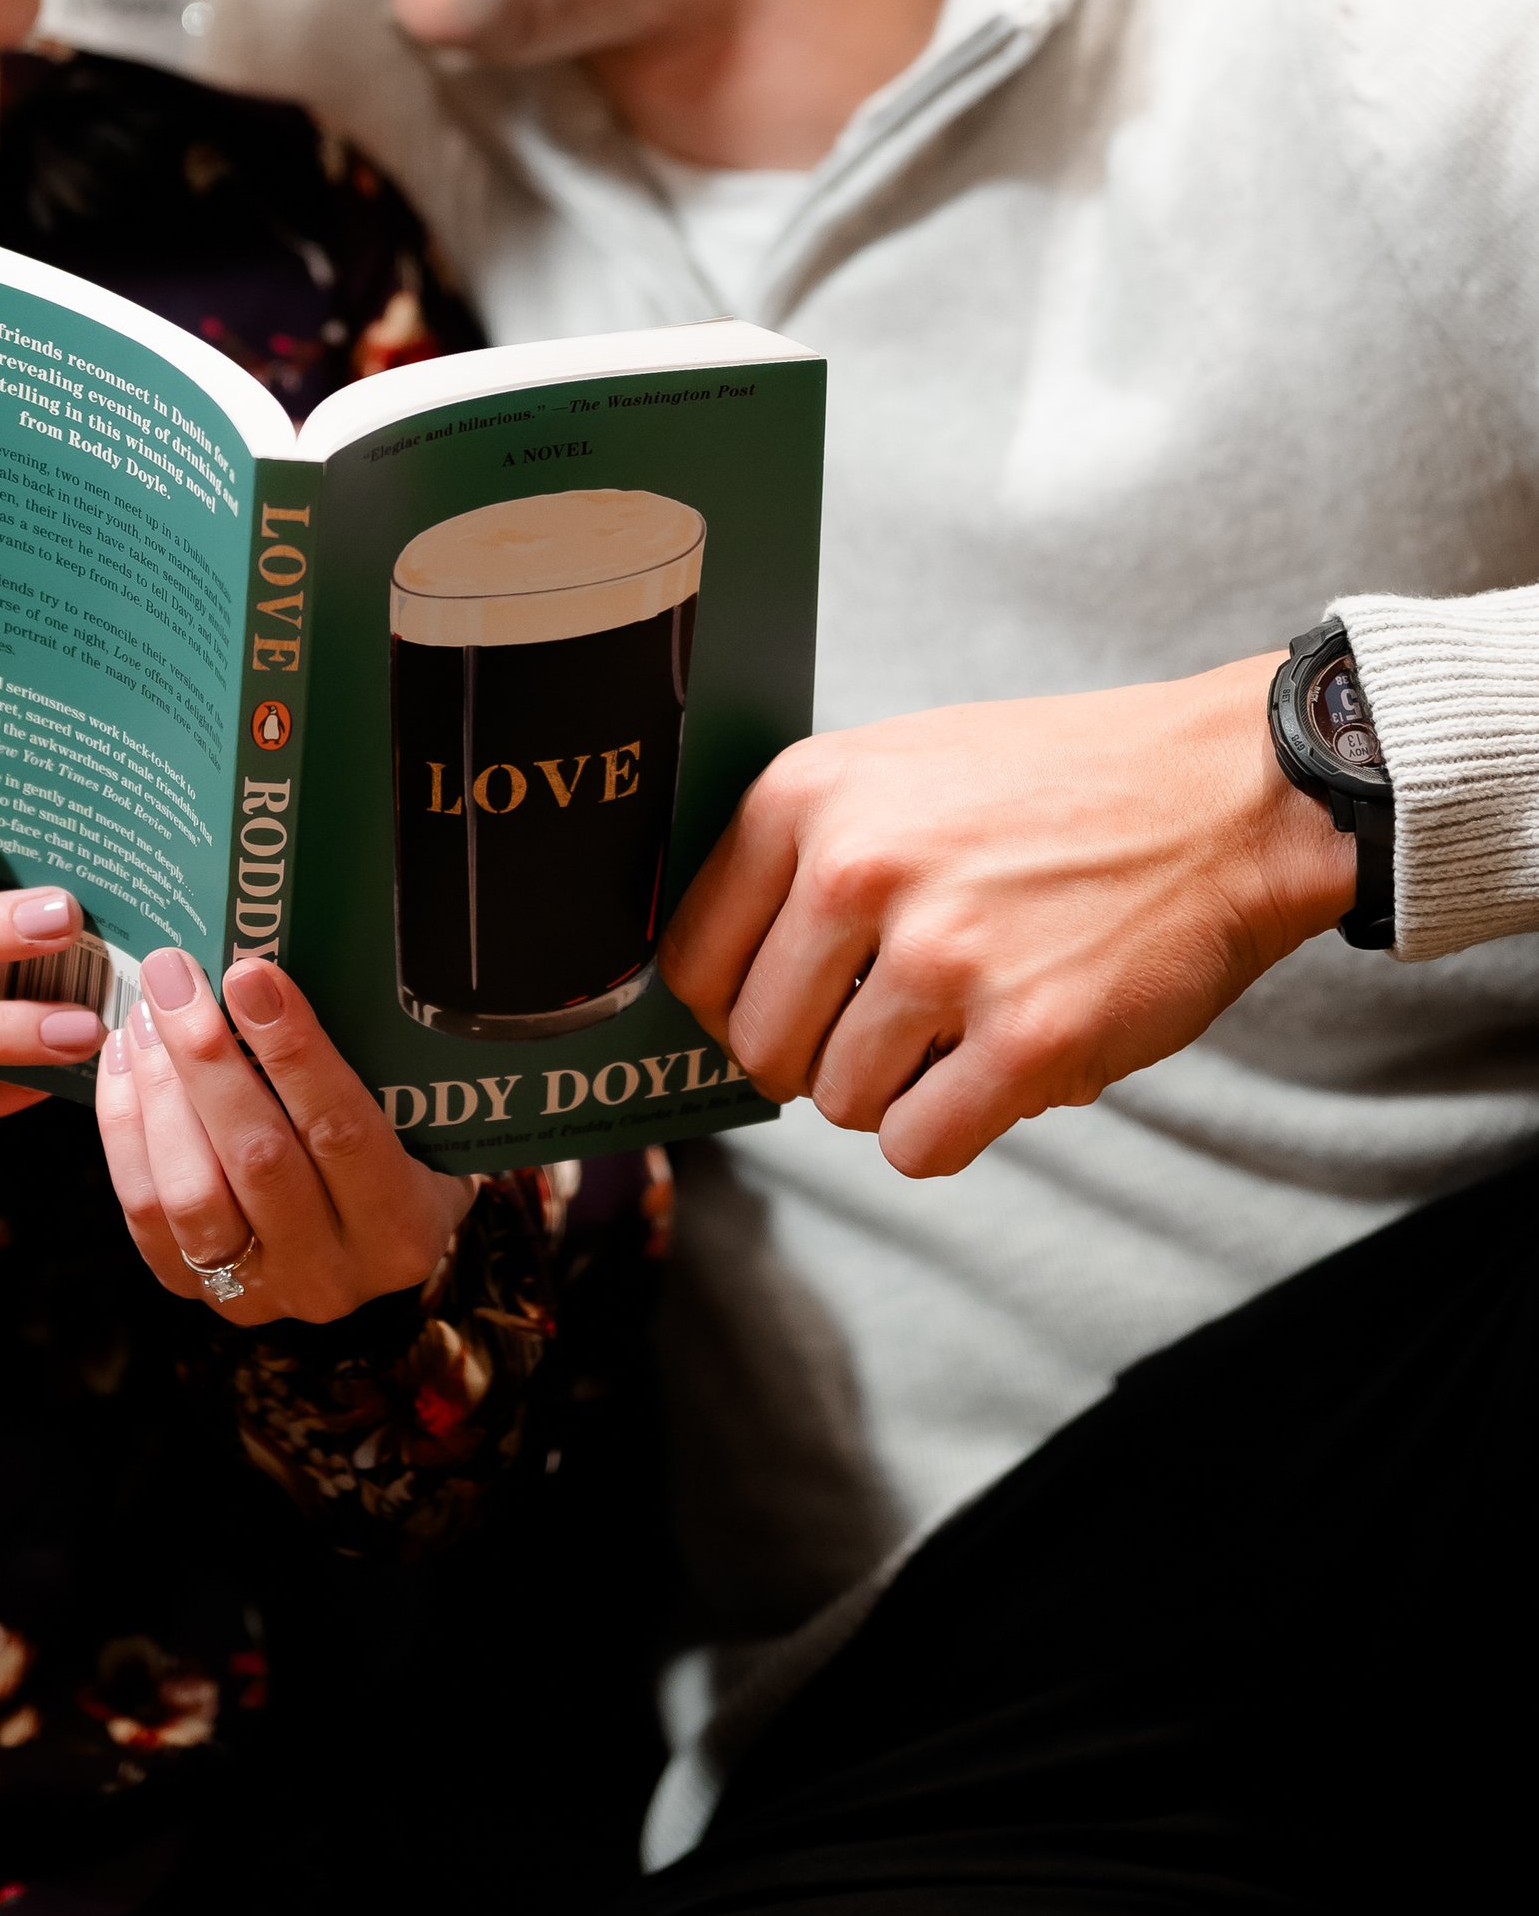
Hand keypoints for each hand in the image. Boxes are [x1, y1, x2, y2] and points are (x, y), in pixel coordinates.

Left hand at [96, 948, 467, 1325]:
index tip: (250, 974)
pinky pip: (143, 1211)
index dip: (293, 1051)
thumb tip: (276, 969)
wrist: (363, 1233)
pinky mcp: (192, 1289)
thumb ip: (366, 1062)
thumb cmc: (395, 1145)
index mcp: (403, 1227)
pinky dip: (126, 1128)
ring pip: (189, 1193)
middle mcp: (332, 1276)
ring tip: (145, 1014)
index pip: (342, 1132)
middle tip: (174, 975)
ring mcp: (258, 1295)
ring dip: (158, 1091)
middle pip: (257, 1160)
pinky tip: (125, 1061)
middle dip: (206, 1056)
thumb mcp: (410, 1111)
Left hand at [661, 655, 1357, 1179]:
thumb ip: (802, 856)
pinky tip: (996, 1070)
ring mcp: (943, 957)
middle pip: (759, 1044)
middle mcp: (858, 870)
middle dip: (814, 1056)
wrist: (1224, 793)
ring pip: (840, 1102)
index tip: (776, 1010)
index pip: (691, 956)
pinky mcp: (1026, 1040)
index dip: (729, 1004)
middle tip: (884, 1029)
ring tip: (961, 1028)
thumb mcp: (896, 768)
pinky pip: (918, 1147)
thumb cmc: (1055, 786)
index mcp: (809, 795)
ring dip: (894, 1090)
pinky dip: (950, 1131)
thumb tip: (718, 976)